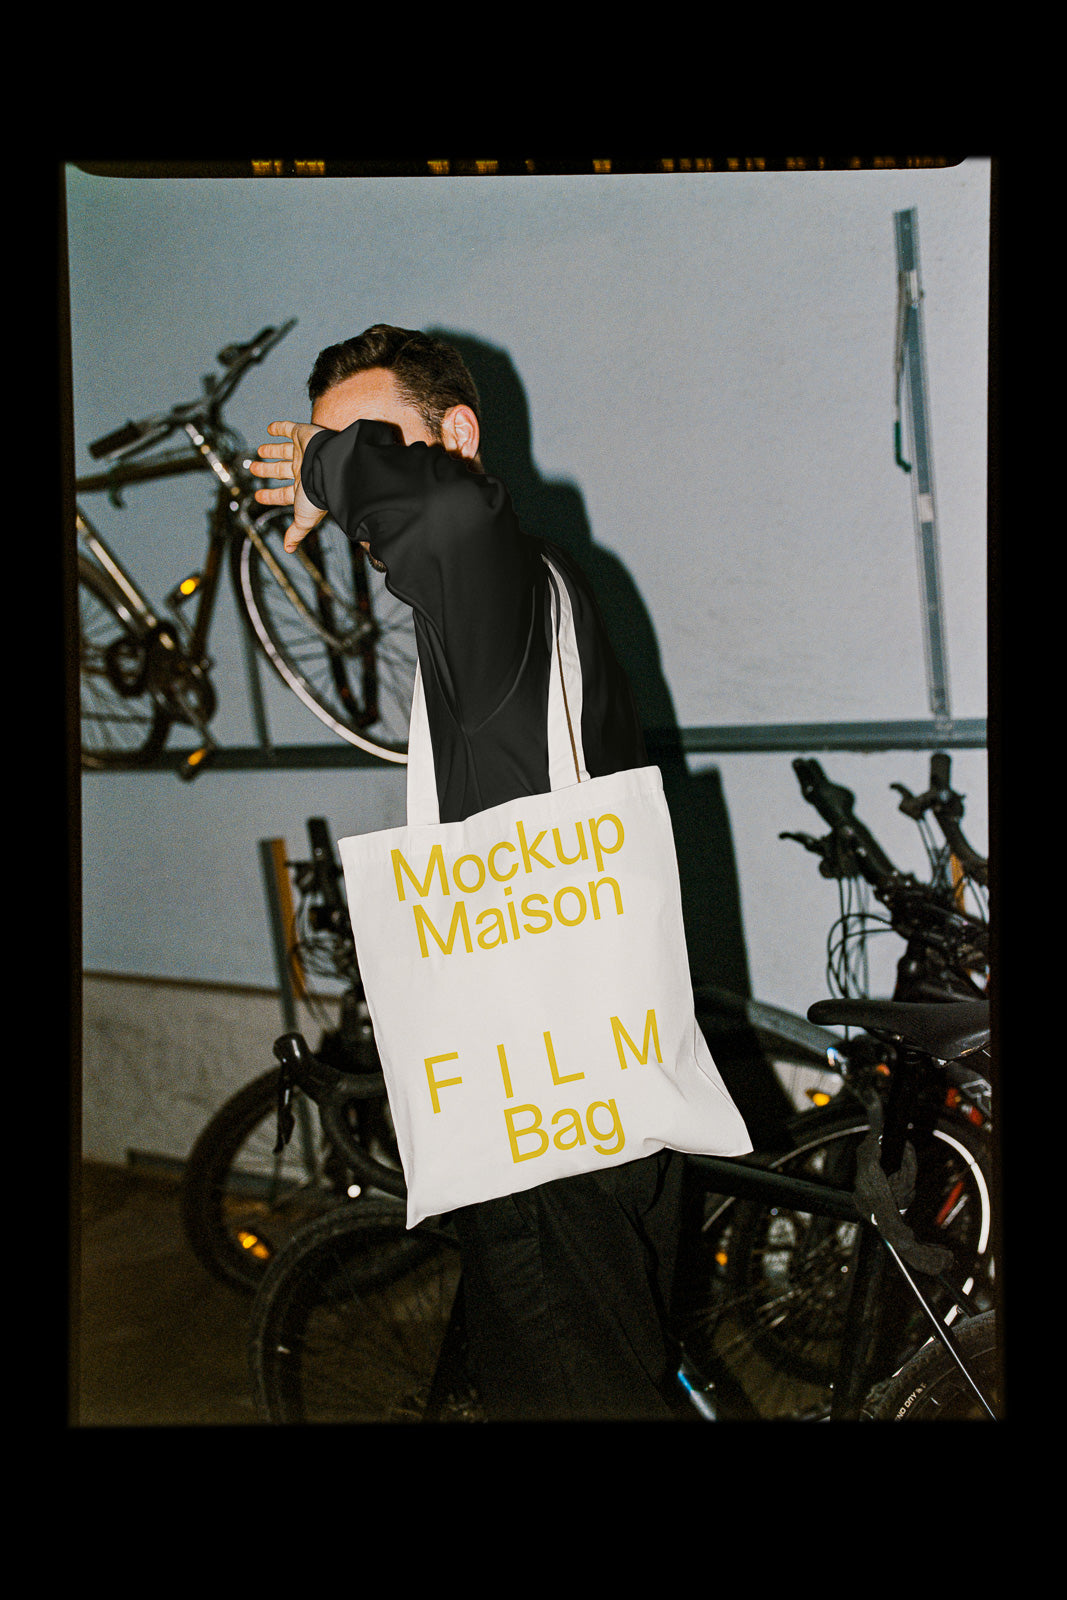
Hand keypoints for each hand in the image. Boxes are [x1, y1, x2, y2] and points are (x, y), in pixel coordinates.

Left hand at [250, 420, 326, 551]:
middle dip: (266, 471)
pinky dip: (279, 427)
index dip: (269, 495)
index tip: (258, 496)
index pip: (282, 494)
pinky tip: (269, 428)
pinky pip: (289, 428)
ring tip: (259, 451)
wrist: (330, 467)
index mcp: (302, 489)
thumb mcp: (304, 518)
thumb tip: (289, 549)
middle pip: (280, 471)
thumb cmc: (320, 493)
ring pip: (283, 451)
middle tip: (254, 469)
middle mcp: (302, 470)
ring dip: (270, 451)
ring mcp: (302, 452)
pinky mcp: (303, 434)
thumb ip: (297, 532)